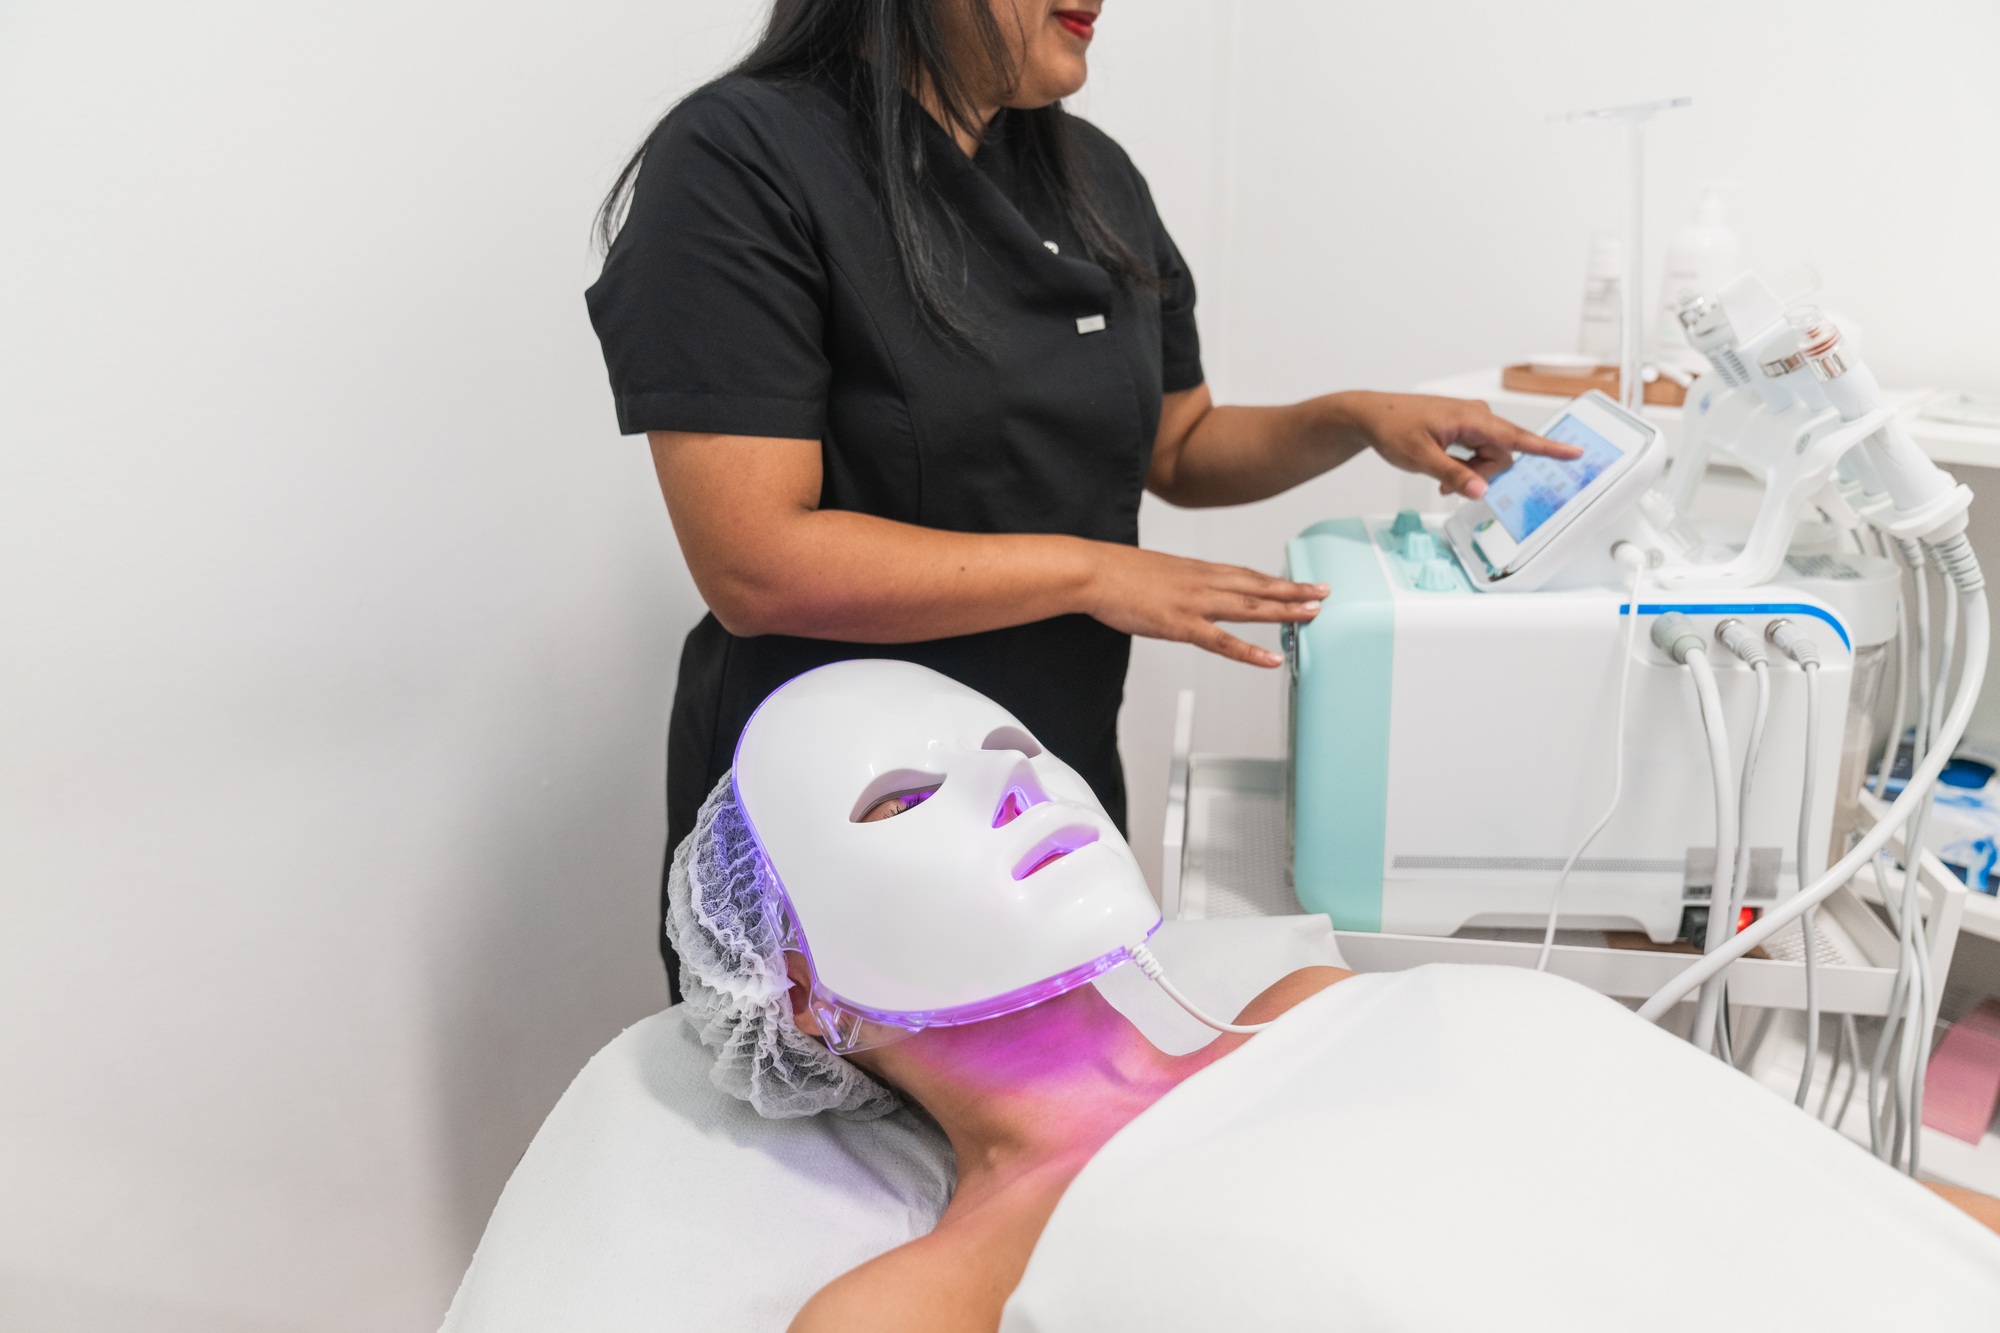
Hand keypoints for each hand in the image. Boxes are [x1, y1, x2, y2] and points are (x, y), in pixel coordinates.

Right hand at [1082, 545, 1325, 666]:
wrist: (1094, 571)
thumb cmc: (1117, 573)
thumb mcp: (1157, 572)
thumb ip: (1180, 583)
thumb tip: (1187, 592)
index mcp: (1198, 570)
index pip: (1246, 575)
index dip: (1275, 580)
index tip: (1299, 583)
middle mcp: (1204, 582)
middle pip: (1257, 586)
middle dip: (1293, 591)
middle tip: (1323, 595)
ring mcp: (1195, 602)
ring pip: (1249, 607)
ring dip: (1283, 611)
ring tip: (1311, 616)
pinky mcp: (1181, 624)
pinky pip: (1222, 641)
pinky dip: (1249, 651)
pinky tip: (1270, 658)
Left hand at [1342, 392, 1581, 499]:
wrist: (1372, 415)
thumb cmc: (1393, 428)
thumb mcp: (1421, 458)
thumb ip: (1453, 475)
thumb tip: (1480, 490)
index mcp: (1472, 418)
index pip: (1517, 436)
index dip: (1548, 448)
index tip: (1574, 453)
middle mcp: (1478, 417)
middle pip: (1502, 455)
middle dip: (1482, 475)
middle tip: (1451, 485)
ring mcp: (1472, 422)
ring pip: (1490, 457)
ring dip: (1472, 473)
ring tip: (1443, 479)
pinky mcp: (1465, 428)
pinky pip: (1478, 453)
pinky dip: (1466, 467)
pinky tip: (1446, 473)